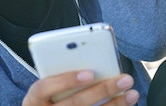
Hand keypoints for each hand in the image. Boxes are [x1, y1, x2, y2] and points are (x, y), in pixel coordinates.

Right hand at [22, 71, 138, 105]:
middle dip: (102, 90)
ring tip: (132, 94)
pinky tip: (125, 105)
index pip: (44, 87)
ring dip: (114, 105)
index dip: (65, 80)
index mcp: (33, 100)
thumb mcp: (49, 88)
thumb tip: (94, 64)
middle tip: (125, 79)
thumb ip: (63, 75)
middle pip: (74, 104)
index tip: (90, 73)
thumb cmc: (50, 99)